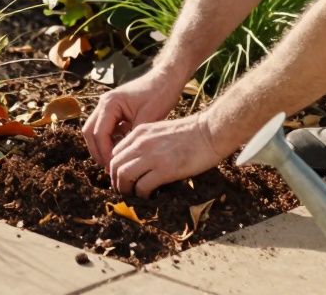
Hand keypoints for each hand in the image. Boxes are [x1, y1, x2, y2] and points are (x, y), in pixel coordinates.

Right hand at [82, 68, 182, 168]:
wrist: (166, 79)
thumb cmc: (159, 94)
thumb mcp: (148, 118)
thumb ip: (133, 137)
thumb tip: (125, 158)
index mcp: (109, 104)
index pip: (99, 134)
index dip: (104, 153)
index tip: (114, 167)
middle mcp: (104, 104)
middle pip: (90, 132)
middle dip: (98, 152)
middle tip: (111, 168)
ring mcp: (108, 106)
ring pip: (95, 131)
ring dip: (102, 146)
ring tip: (115, 162)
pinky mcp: (115, 110)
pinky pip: (106, 128)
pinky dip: (110, 140)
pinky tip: (122, 150)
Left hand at [108, 114, 223, 196]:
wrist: (211, 132)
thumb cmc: (190, 133)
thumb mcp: (160, 131)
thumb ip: (146, 143)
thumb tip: (139, 162)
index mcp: (139, 132)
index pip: (115, 152)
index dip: (115, 168)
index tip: (122, 178)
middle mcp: (141, 143)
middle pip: (115, 165)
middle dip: (116, 181)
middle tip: (125, 191)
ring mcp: (152, 156)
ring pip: (123, 176)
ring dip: (126, 189)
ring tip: (134, 195)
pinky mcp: (165, 169)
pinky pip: (142, 186)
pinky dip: (142, 194)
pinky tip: (150, 195)